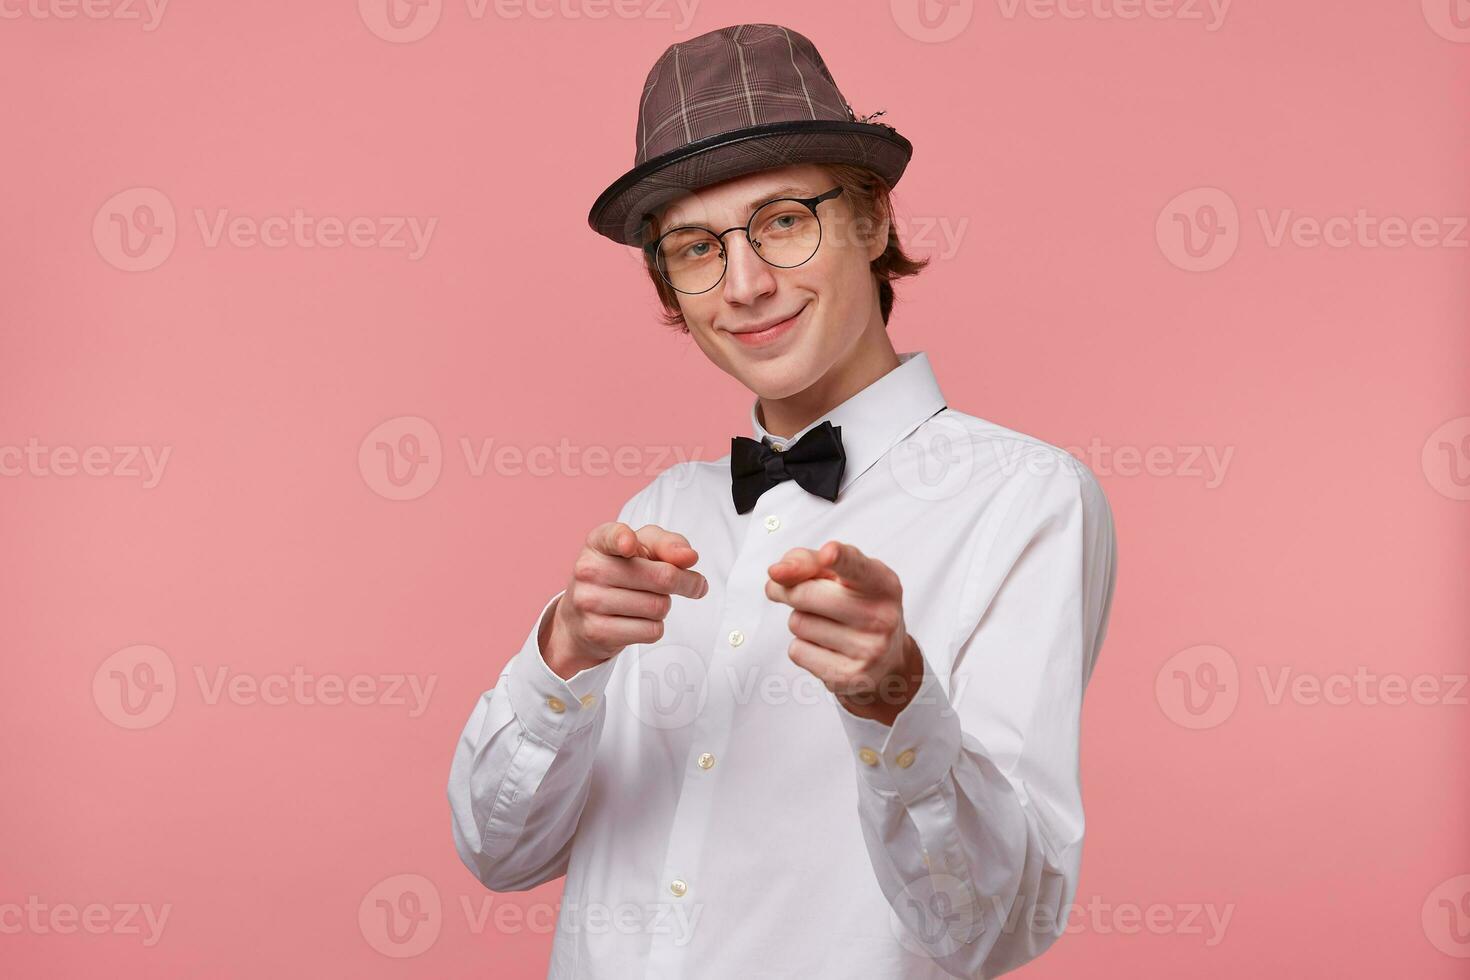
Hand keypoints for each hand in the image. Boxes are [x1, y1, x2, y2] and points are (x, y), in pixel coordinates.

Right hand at [541, 522, 707, 679]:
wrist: (581, 618)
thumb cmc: (620, 575)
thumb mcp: (642, 549)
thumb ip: (668, 545)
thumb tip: (689, 557)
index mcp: (599, 542)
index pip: (612, 536)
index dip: (623, 540)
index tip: (629, 545)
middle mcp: (589, 569)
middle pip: (662, 577)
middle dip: (686, 582)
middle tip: (693, 583)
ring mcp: (589, 601)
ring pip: (659, 607)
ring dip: (664, 606)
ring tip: (647, 601)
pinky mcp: (597, 631)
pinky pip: (651, 631)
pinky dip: (655, 627)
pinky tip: (637, 620)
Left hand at [765, 541, 924, 725]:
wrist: (886, 661)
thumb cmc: (856, 606)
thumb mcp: (843, 576)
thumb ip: (808, 562)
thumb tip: (777, 574)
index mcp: (883, 583)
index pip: (857, 567)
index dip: (840, 558)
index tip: (828, 552)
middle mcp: (882, 616)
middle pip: (805, 594)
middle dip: (790, 591)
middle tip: (798, 593)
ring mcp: (867, 650)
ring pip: (797, 623)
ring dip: (801, 620)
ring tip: (828, 625)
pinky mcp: (848, 677)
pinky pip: (797, 651)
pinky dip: (803, 647)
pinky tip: (828, 648)